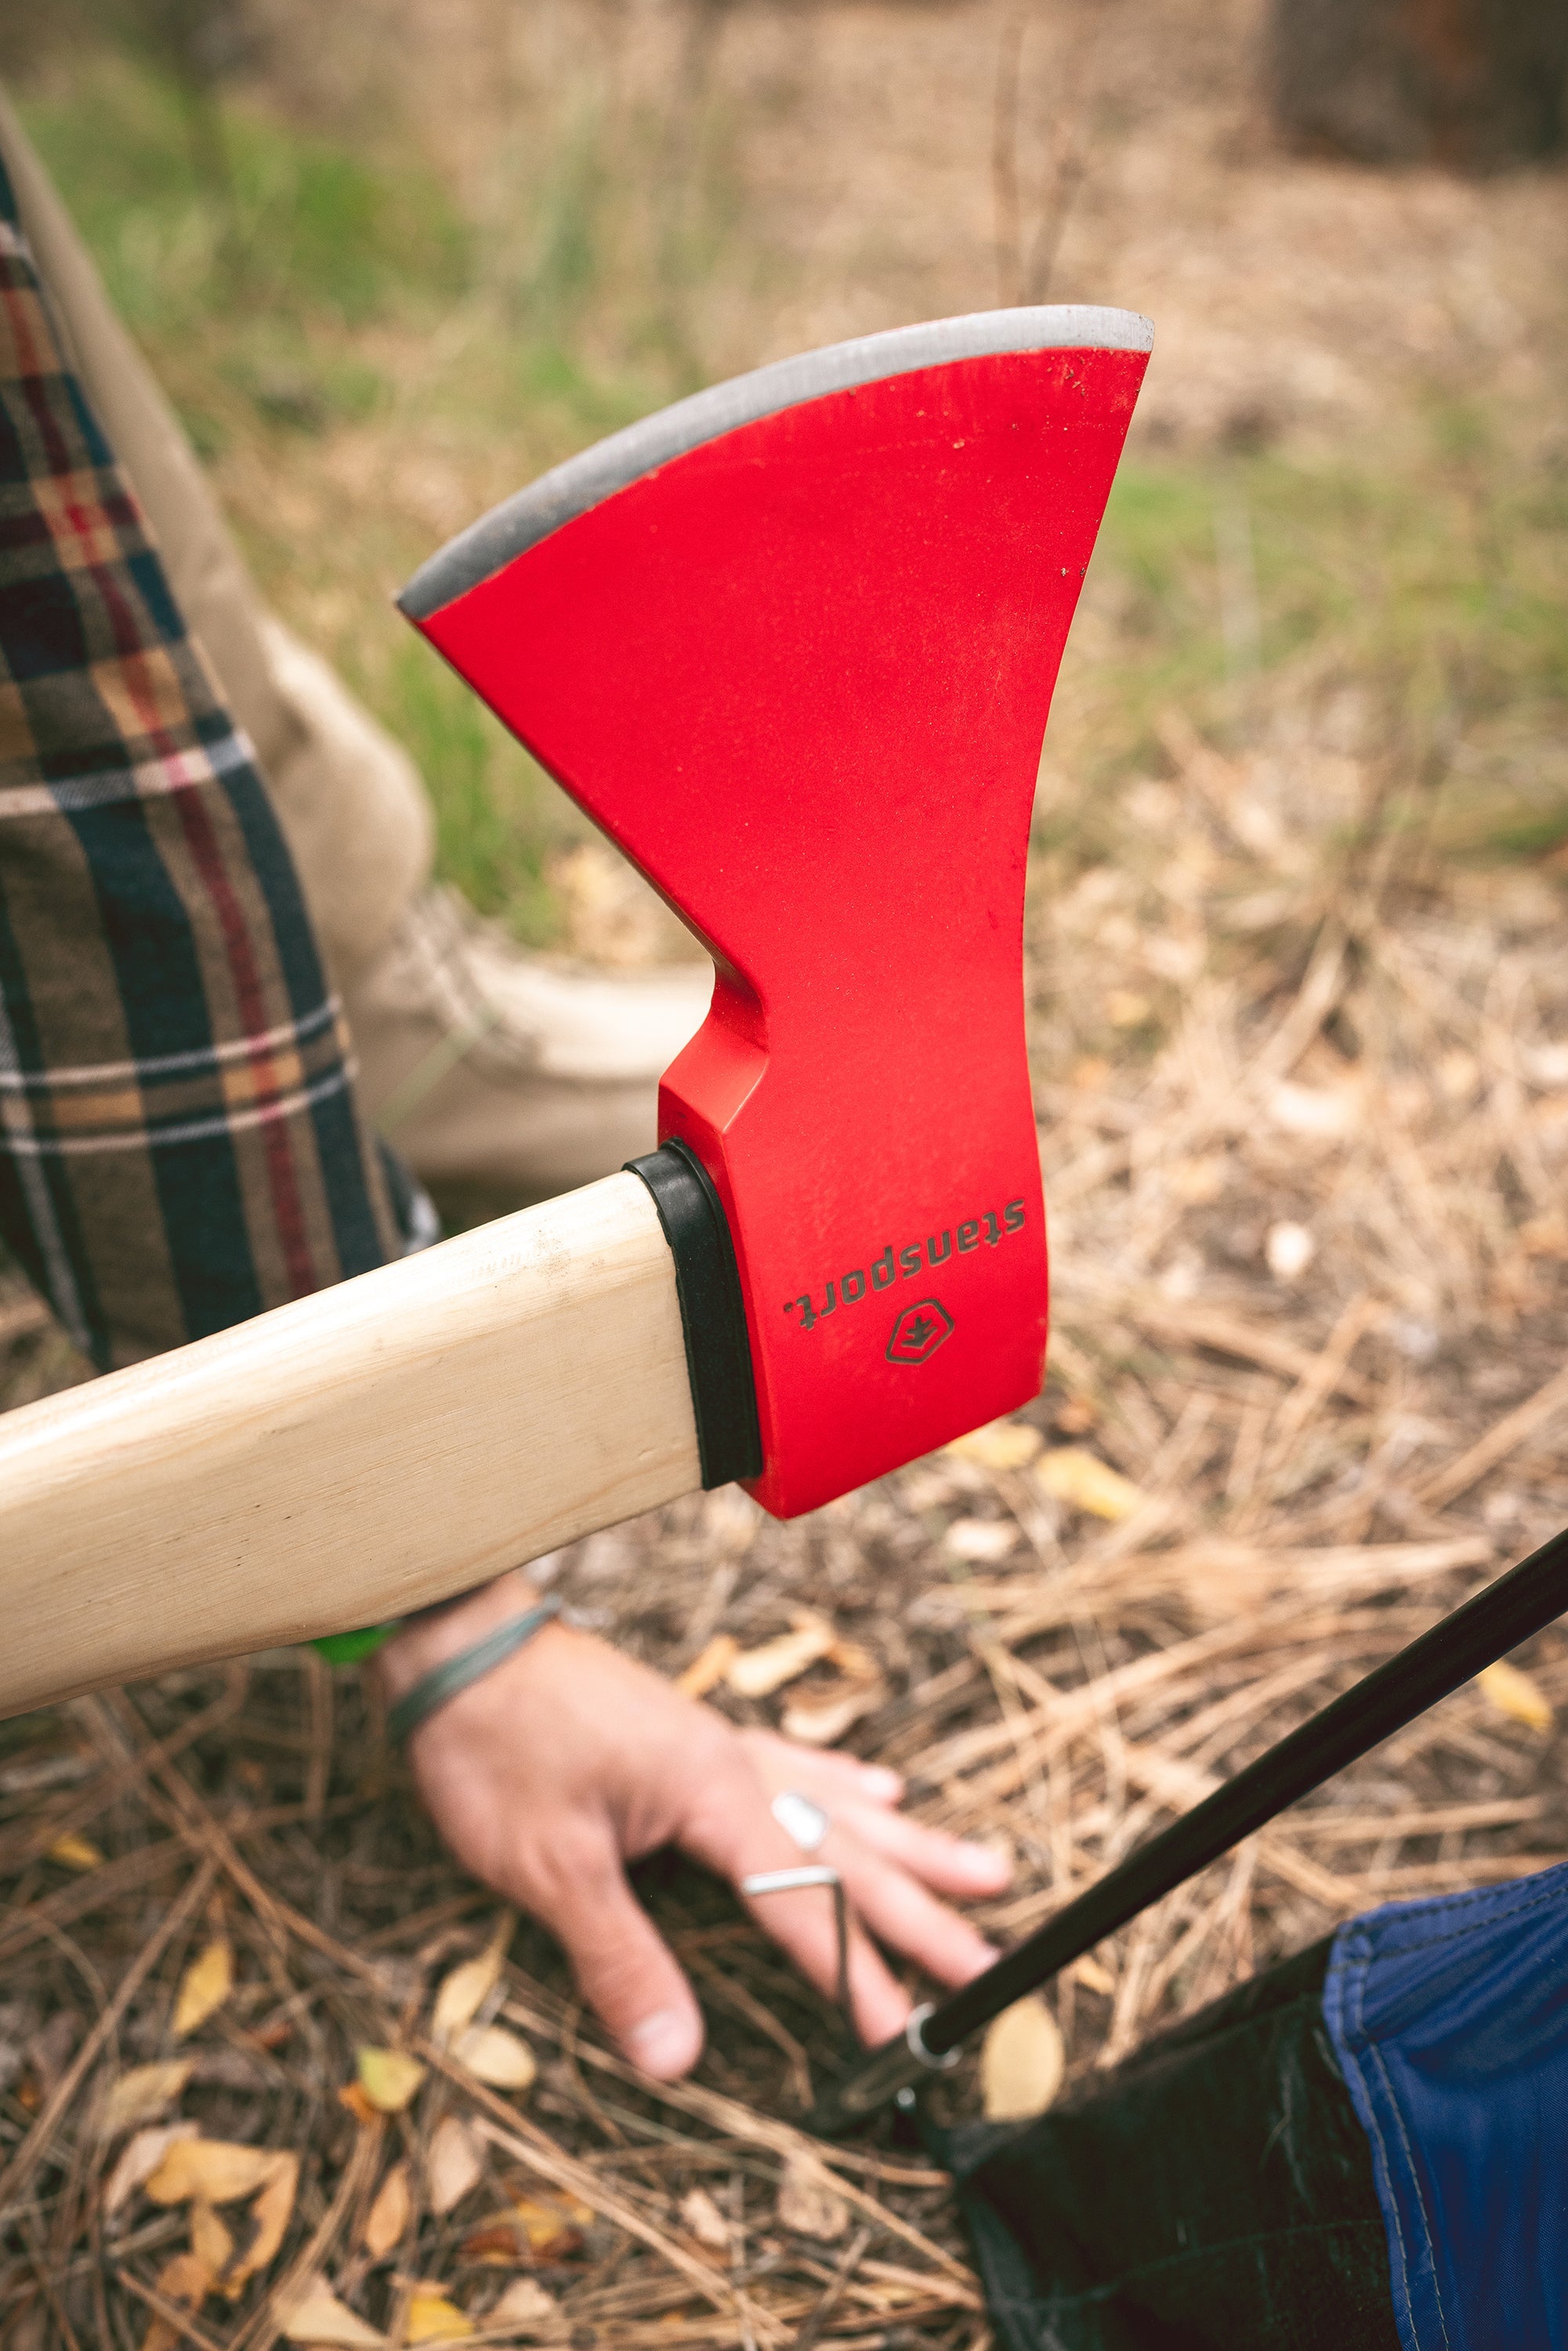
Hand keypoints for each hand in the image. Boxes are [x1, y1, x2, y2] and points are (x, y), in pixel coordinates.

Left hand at [377, 1572, 1008, 2079]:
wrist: (460, 1642)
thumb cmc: (496, 1743)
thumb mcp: (545, 1864)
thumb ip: (619, 1957)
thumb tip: (675, 2055)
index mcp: (709, 1793)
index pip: (800, 1897)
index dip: (849, 1970)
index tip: (901, 2029)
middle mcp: (732, 1763)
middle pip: (849, 1847)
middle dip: (923, 1913)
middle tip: (993, 1966)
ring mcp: (717, 1742)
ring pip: (840, 1800)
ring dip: (913, 1844)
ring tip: (987, 1871)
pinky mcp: (693, 1732)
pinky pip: (797, 1760)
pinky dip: (846, 1781)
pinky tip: (883, 1788)